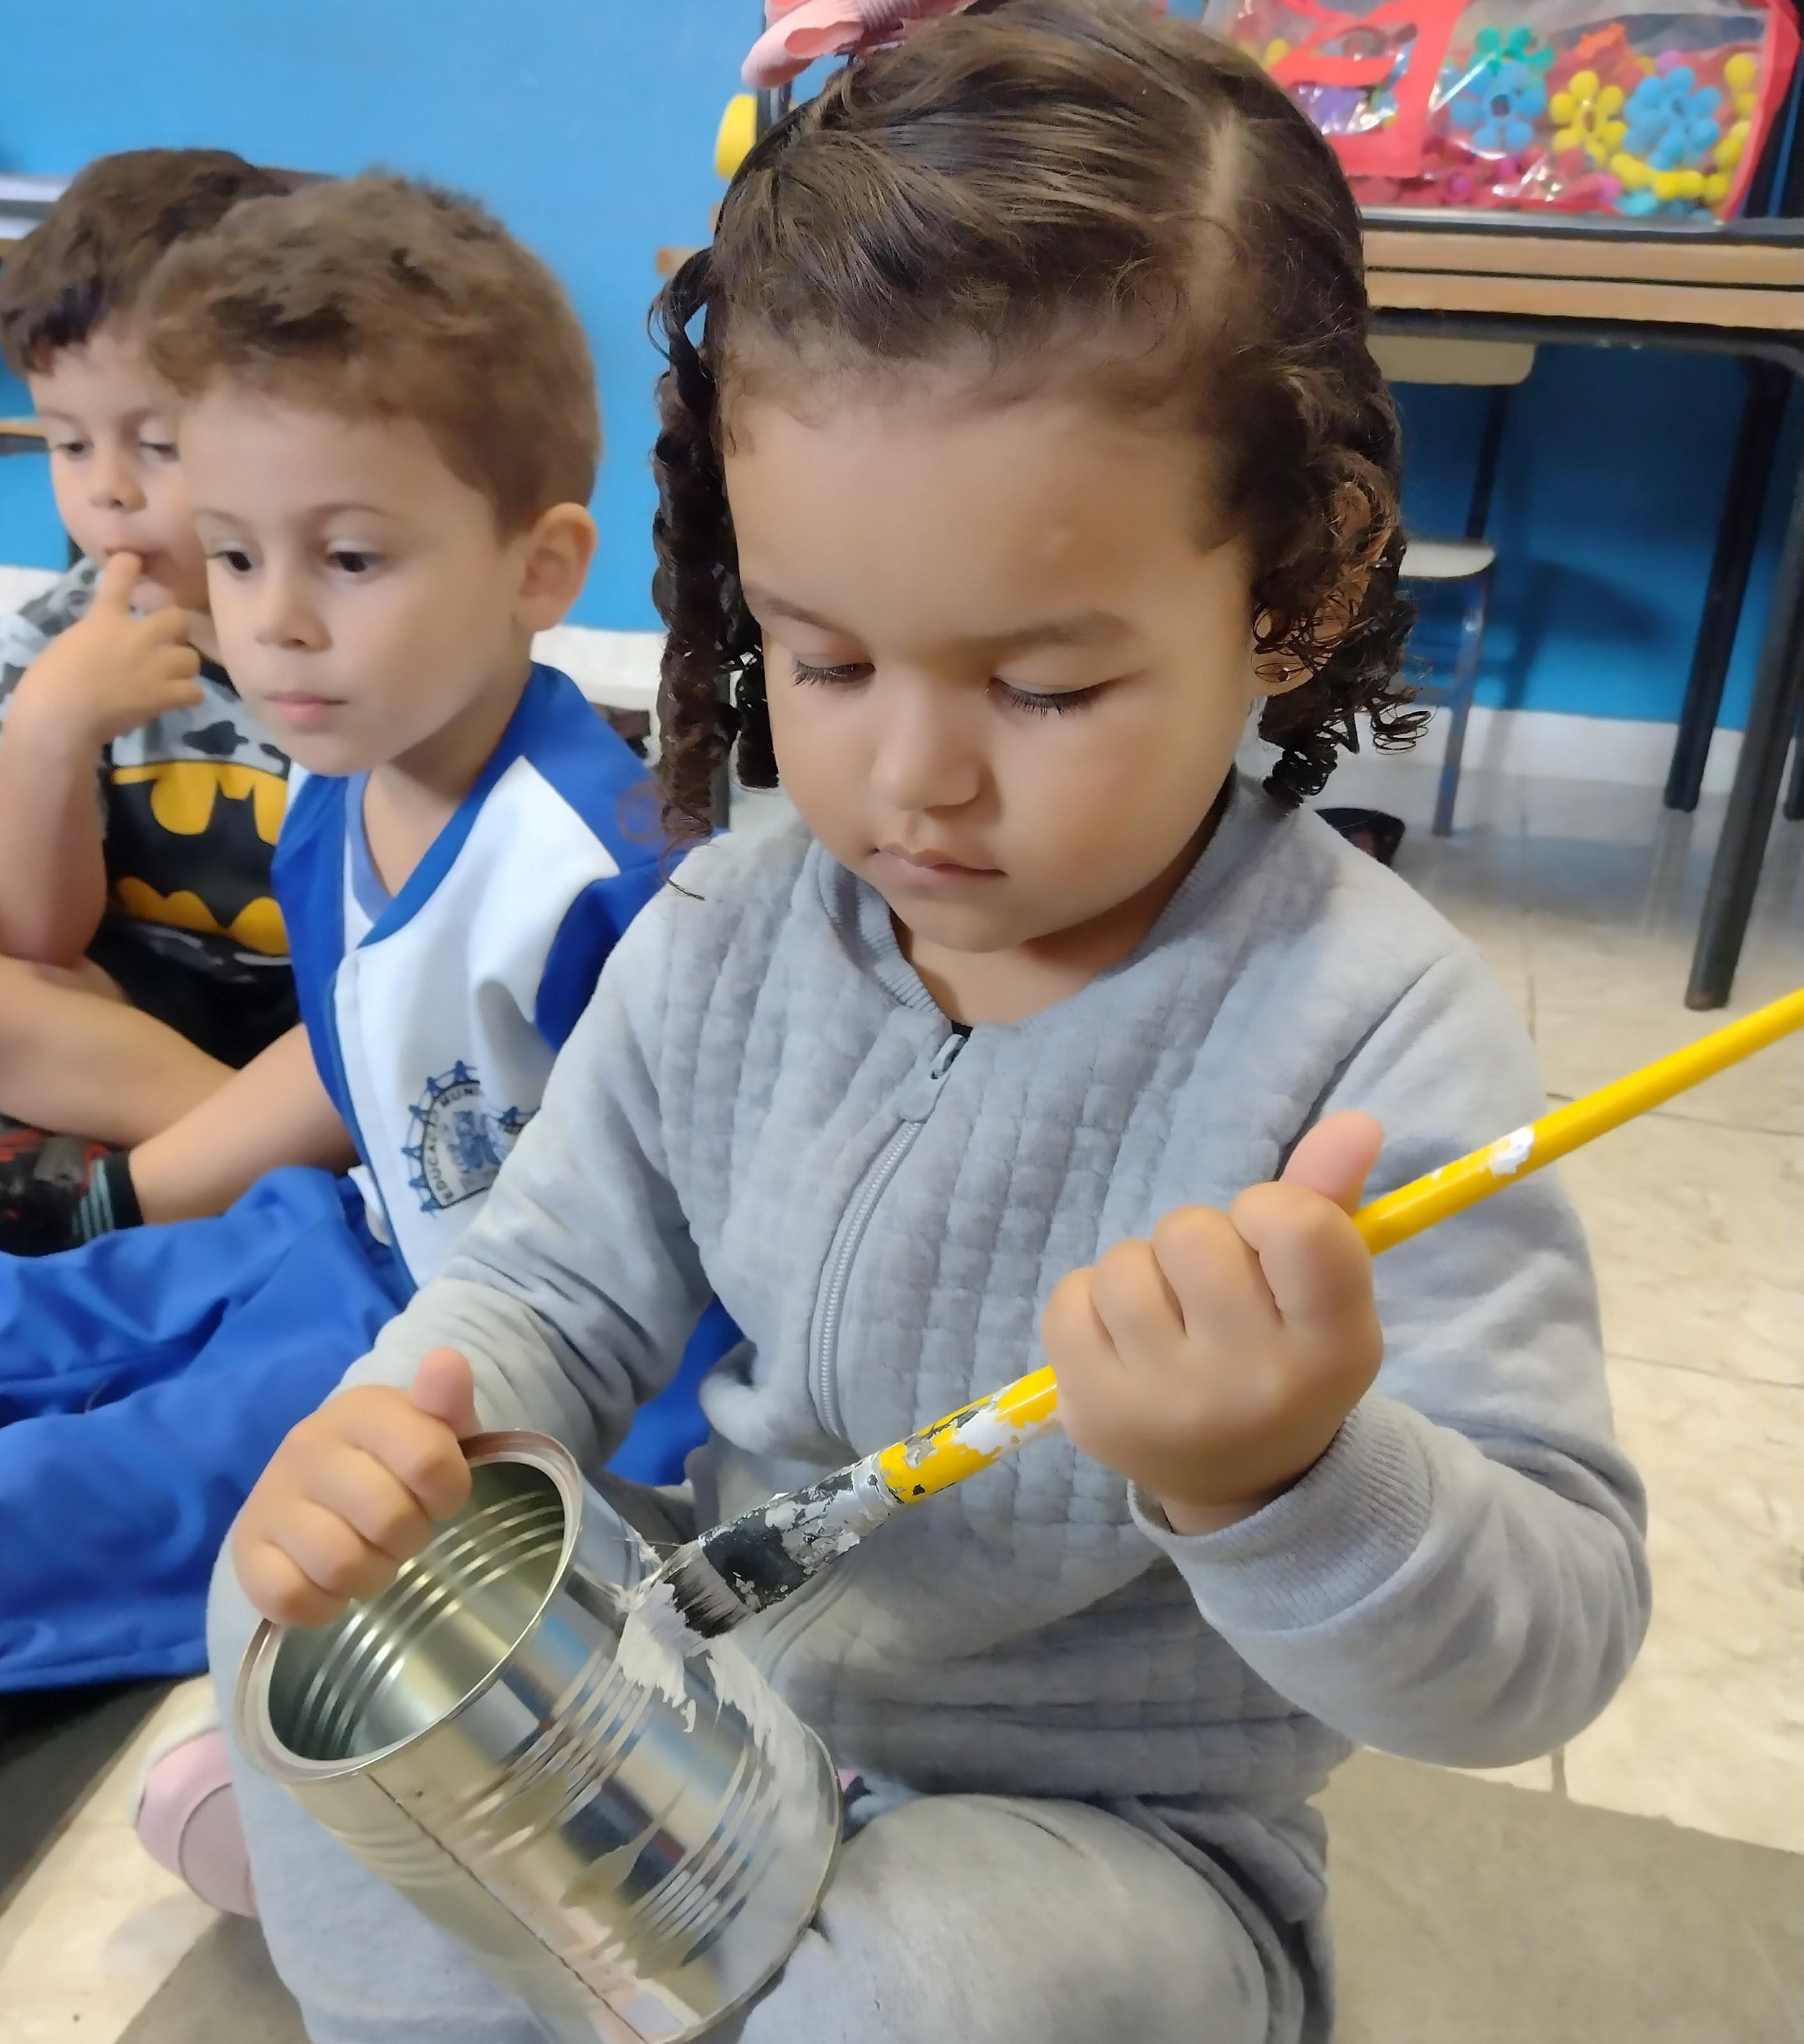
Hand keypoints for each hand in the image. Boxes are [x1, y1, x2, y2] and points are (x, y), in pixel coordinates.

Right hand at [11, 552, 202, 751]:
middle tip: (168, 640)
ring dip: (184, 665)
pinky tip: (180, 699)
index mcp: (103, 619)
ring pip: (191, 656)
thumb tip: (106, 645)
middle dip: (176, 628)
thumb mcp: (69, 643)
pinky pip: (195, 692)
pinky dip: (190, 696)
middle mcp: (136, 636)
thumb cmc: (50, 680)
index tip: (135, 560)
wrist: (61, 715)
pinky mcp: (163, 695)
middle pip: (177, 617)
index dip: (130, 565)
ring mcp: (154, 666)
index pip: (120, 577)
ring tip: (174, 675)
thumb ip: (94, 636)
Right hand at [233, 1349, 480, 1626]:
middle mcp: (308, 1444)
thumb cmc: (395, 1461)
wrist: (320, 1486)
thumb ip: (447, 1401)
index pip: (428, 1460)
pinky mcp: (245, 1549)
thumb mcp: (435, 1429)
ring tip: (371, 1556)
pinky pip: (291, 1598)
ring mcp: (271, 1497)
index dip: (449, 1493)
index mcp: (363, 1408)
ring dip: (371, 1575)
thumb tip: (447, 1362)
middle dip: (410, 1537)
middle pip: (388, 1519)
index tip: (440, 1495)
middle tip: (402, 1531)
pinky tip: (333, 1584)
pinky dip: (323, 1605)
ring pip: (340, 1564)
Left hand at [1043, 1112, 1384, 1534]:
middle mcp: (1255, 1383)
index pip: (1297, 1226)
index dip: (1268, 1207)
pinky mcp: (1097, 1417)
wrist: (1239, 1481)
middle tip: (1212, 1291)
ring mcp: (1170, 1405)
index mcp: (1332, 1345)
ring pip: (1124, 1264)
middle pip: (1192, 1233)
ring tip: (1168, 1317)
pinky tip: (1122, 1342)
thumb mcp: (1322, 1292)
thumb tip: (1355, 1119)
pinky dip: (1088, 1305)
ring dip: (1139, 1274)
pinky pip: (1067, 1302)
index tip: (1265, 1236)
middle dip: (1196, 1243)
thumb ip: (1330, 1200)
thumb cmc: (1282, 1357)